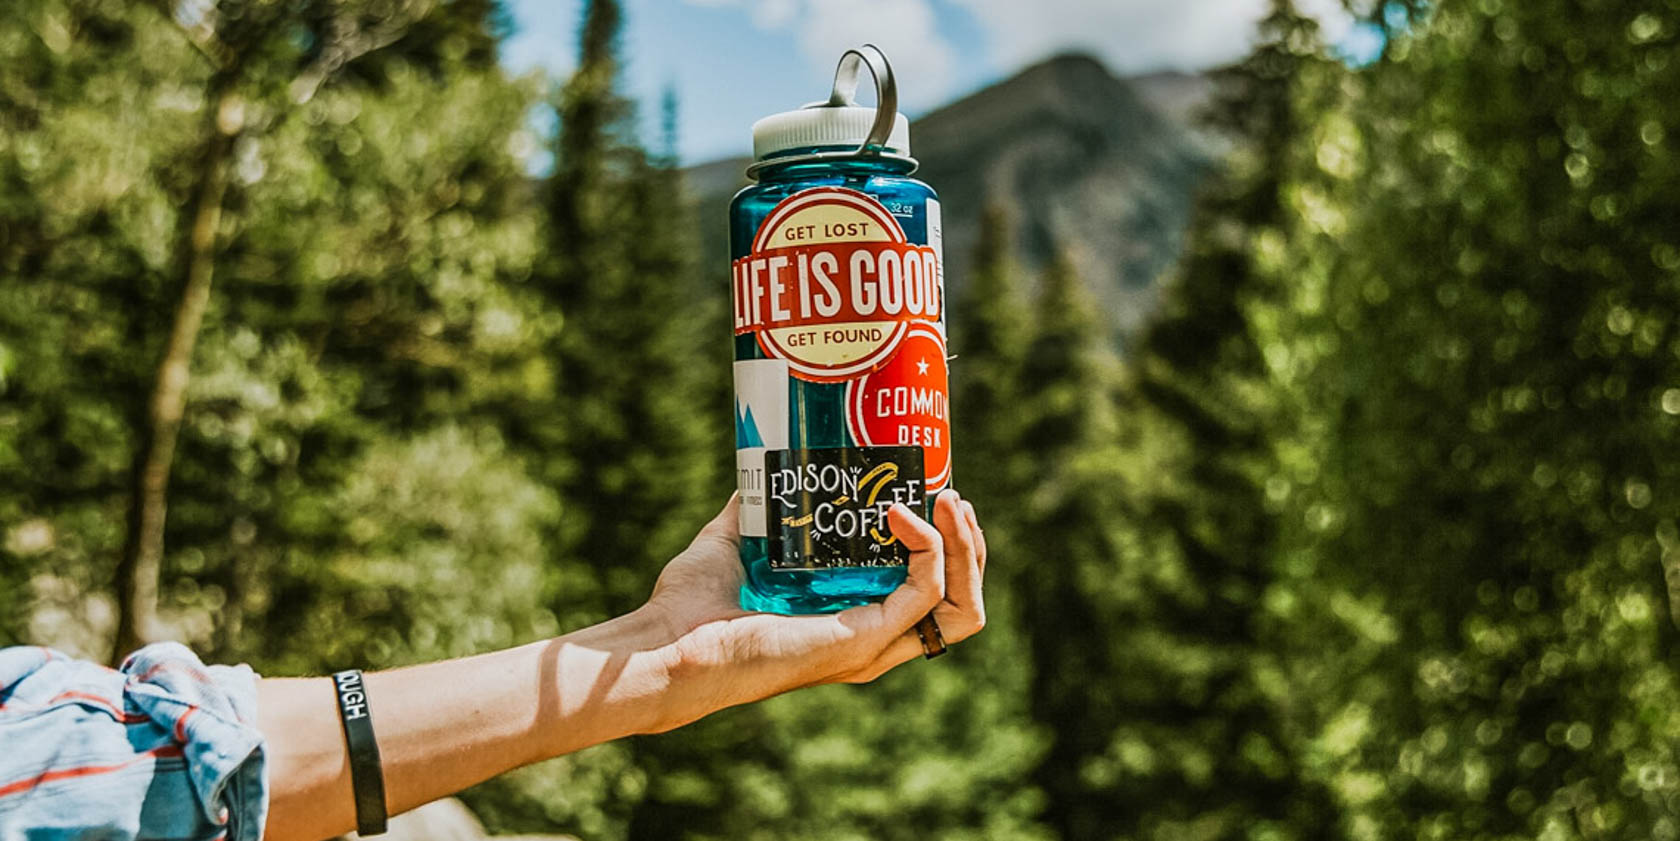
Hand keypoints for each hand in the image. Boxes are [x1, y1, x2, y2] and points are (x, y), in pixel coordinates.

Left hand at [640, 490, 986, 729]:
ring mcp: (872, 644)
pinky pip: (925, 593)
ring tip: (949, 502)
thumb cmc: (689, 606)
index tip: (933, 495)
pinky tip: (900, 513)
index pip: (929, 593)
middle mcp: (871, 639)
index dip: (945, 547)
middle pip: (960, 604)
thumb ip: (757, 510)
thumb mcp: (733, 542)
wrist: (668, 642)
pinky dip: (928, 548)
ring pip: (960, 605)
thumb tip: (766, 466)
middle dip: (970, 548)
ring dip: (967, 549)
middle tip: (951, 497)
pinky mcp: (863, 638)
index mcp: (852, 621)